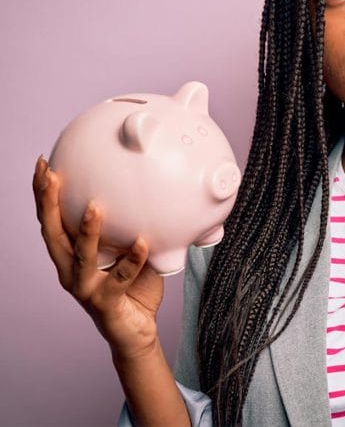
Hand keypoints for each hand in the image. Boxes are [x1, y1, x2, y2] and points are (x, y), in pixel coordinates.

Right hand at [32, 156, 162, 359]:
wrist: (136, 331)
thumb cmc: (132, 287)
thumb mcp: (131, 250)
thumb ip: (132, 226)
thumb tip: (150, 191)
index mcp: (71, 256)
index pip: (51, 220)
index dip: (43, 194)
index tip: (43, 164)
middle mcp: (70, 271)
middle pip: (52, 234)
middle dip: (49, 204)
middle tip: (51, 176)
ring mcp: (85, 288)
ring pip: (80, 256)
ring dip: (86, 231)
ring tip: (94, 206)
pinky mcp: (105, 302)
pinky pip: (121, 277)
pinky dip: (132, 259)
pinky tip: (142, 242)